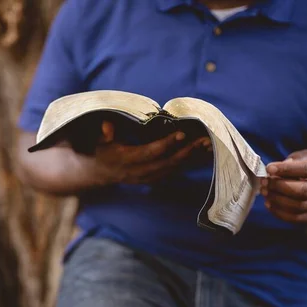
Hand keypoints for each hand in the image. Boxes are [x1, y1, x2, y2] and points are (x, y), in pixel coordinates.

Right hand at [92, 121, 208, 184]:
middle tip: (203, 140)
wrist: (101, 173)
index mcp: (126, 159)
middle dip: (186, 152)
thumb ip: (105, 133)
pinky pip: (173, 173)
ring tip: (207, 146)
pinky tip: (200, 155)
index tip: (181, 133)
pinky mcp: (152, 180)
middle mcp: (138, 171)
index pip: (150, 152)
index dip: (166, 144)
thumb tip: (107, 125)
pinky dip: (187, 164)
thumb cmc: (103, 151)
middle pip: (167, 163)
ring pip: (173, 170)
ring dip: (191, 158)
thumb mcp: (100, 141)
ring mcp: (146, 178)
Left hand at [261, 149, 306, 222]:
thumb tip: (279, 166)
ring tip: (264, 192)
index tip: (269, 168)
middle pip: (302, 190)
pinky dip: (280, 212)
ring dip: (277, 199)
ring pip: (298, 205)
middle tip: (264, 181)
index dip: (287, 169)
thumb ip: (298, 158)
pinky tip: (269, 204)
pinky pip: (296, 218)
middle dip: (279, 186)